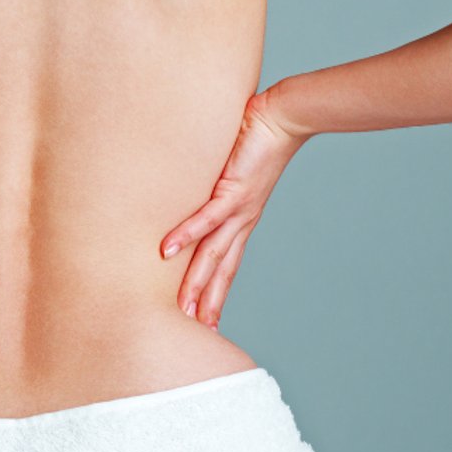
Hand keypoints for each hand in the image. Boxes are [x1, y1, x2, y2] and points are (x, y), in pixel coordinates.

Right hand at [158, 86, 311, 328]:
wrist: (284, 118)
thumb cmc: (256, 137)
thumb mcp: (231, 170)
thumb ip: (212, 182)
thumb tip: (191, 183)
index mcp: (242, 219)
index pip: (227, 264)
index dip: (216, 293)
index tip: (206, 321)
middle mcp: (241, 221)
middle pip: (221, 270)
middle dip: (207, 302)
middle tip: (193, 333)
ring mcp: (238, 209)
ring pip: (213, 254)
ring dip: (196, 283)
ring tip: (183, 309)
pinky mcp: (233, 190)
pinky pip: (206, 218)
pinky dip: (186, 235)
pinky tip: (167, 251)